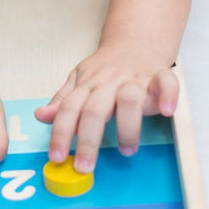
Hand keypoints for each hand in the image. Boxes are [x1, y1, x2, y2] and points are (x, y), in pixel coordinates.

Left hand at [34, 45, 178, 173]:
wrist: (135, 41)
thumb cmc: (105, 69)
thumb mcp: (79, 81)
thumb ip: (63, 101)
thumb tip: (40, 116)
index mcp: (87, 85)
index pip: (68, 109)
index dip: (60, 133)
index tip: (56, 157)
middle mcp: (108, 83)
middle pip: (95, 110)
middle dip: (88, 141)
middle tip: (84, 167)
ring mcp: (134, 80)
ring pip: (129, 100)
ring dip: (127, 127)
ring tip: (126, 150)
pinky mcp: (159, 76)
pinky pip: (166, 83)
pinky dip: (168, 96)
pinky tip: (166, 111)